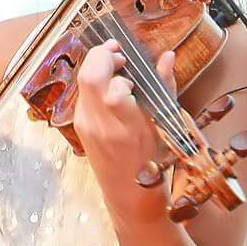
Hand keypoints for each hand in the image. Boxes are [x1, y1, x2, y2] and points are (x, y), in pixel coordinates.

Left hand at [73, 40, 177, 220]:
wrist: (128, 192)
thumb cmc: (151, 162)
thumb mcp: (163, 125)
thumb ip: (164, 87)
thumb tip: (168, 56)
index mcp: (126, 126)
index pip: (111, 86)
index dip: (118, 65)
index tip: (130, 62)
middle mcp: (100, 124)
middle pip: (88, 76)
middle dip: (101, 55)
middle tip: (118, 53)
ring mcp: (85, 124)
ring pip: (81, 81)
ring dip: (97, 66)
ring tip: (117, 67)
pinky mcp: (78, 124)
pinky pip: (82, 92)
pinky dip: (94, 81)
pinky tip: (110, 85)